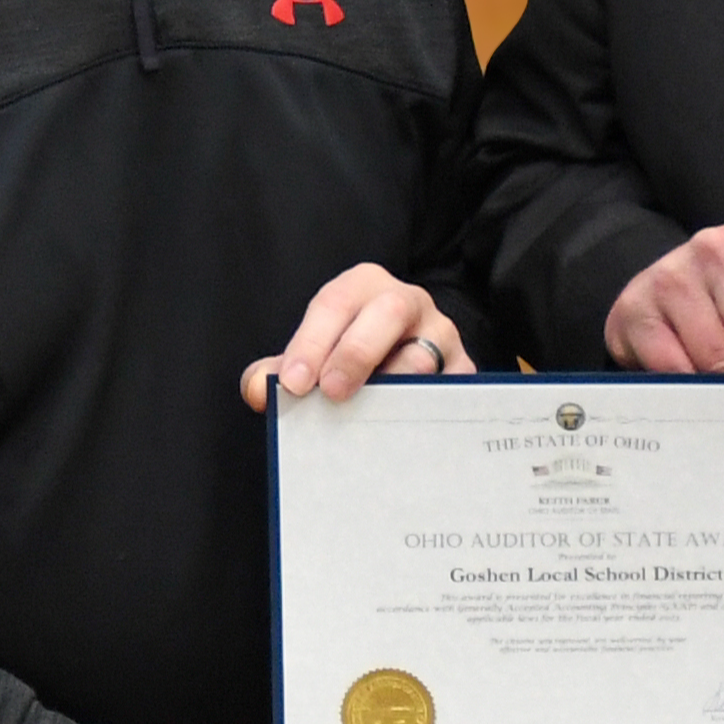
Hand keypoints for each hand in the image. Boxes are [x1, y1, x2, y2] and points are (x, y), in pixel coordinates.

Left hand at [243, 263, 467, 407]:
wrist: (404, 363)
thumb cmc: (347, 357)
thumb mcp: (312, 356)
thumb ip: (277, 372)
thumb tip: (259, 390)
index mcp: (363, 287)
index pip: (335, 303)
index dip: (311, 342)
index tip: (292, 383)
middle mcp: (408, 302)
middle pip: (388, 312)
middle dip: (355, 352)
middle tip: (330, 393)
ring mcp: (441, 336)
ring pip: (424, 356)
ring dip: (393, 388)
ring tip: (367, 418)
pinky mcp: (464, 371)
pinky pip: (451, 391)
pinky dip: (427, 412)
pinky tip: (402, 435)